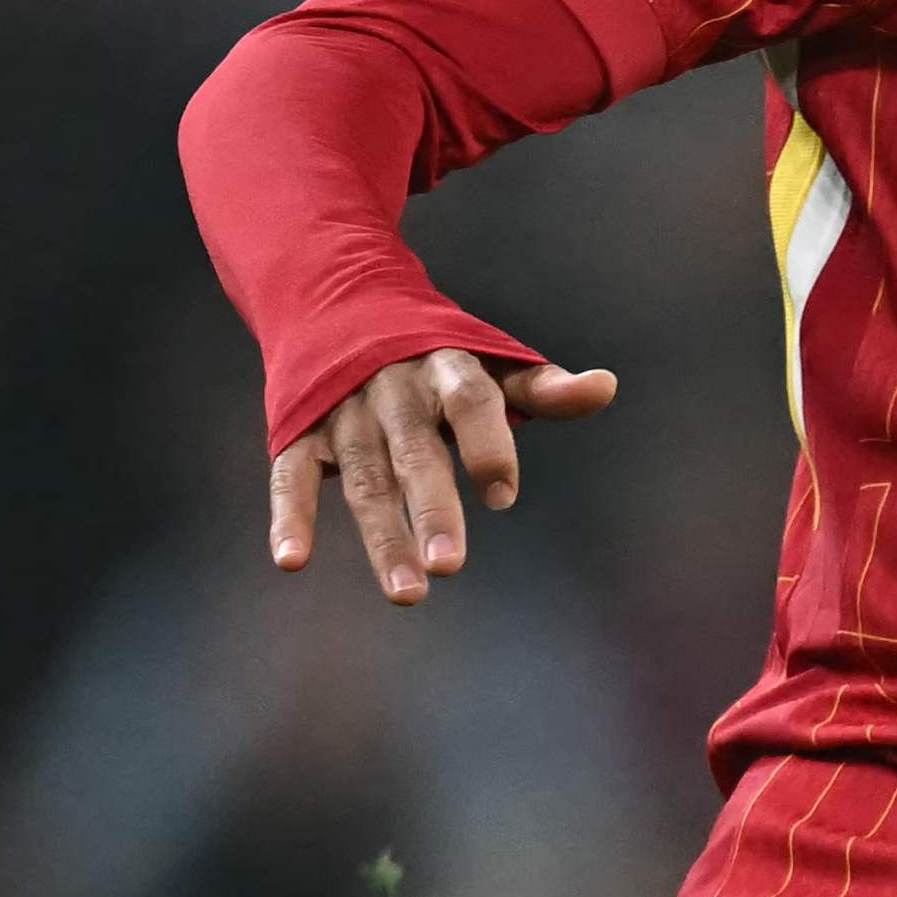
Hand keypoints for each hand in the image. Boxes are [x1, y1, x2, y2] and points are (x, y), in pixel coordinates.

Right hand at [270, 343, 624, 603]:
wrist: (334, 301)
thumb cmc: (433, 355)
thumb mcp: (488, 361)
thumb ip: (543, 387)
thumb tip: (606, 387)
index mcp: (444, 366)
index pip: (469, 401)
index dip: (486, 444)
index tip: (502, 494)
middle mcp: (393, 390)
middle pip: (415, 452)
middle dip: (432, 507)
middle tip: (449, 566)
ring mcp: (344, 413)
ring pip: (364, 479)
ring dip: (382, 536)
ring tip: (408, 595)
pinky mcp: (300, 433)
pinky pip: (291, 477)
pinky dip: (289, 517)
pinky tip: (291, 560)